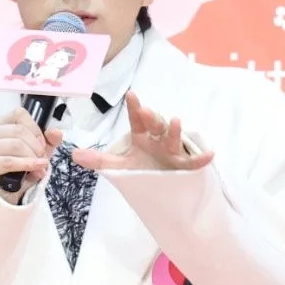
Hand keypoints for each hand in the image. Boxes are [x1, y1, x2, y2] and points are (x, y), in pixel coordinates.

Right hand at [0, 108, 61, 202]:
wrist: (4, 198)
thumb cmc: (17, 173)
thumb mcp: (35, 154)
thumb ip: (48, 141)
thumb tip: (56, 132)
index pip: (19, 114)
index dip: (35, 129)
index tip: (42, 145)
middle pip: (19, 131)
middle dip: (37, 147)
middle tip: (43, 160)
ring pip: (15, 144)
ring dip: (33, 157)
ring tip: (39, 168)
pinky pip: (9, 161)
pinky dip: (26, 165)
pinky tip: (36, 169)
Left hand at [68, 92, 214, 172]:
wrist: (160, 188)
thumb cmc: (141, 170)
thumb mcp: (118, 167)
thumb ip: (98, 160)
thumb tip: (74, 154)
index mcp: (142, 137)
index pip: (137, 120)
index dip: (135, 109)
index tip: (130, 96)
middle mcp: (158, 140)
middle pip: (156, 125)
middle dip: (152, 118)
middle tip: (146, 112)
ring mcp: (172, 152)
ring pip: (174, 140)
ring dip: (175, 131)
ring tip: (175, 122)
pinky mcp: (184, 167)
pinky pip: (193, 162)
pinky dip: (201, 159)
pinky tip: (210, 154)